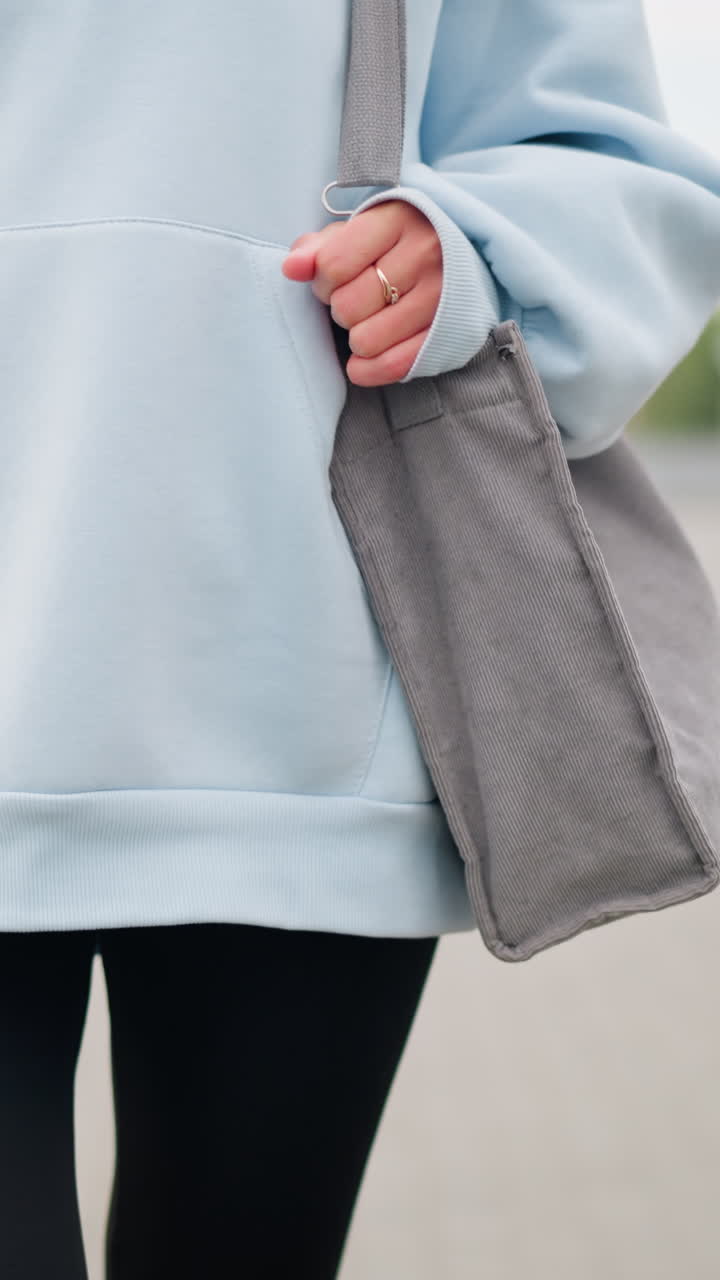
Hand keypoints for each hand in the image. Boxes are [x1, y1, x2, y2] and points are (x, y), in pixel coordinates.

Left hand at [280, 200, 442, 386]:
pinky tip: (365, 359)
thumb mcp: (361, 230)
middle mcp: (425, 255)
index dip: (322, 281)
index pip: (333, 266)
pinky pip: (394, 365)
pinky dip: (369, 369)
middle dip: (340, 309)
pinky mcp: (447, 333)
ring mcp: (440, 296)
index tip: (333, 280)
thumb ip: (321, 248)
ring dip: (357, 337)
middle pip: (347, 307)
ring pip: (365, 341)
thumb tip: (292, 268)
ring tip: (369, 321)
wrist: (463, 252)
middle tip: (355, 301)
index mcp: (397, 219)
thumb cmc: (399, 242)